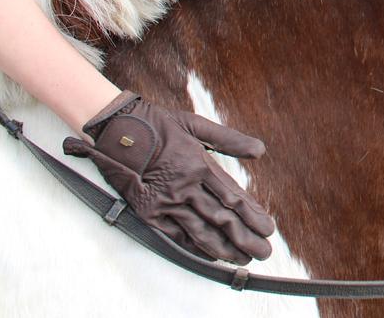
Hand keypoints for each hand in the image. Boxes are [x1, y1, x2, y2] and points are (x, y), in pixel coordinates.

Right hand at [63, 90, 275, 264]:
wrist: (116, 130)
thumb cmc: (158, 125)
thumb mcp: (196, 125)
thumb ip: (229, 139)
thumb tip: (260, 150)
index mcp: (199, 165)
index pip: (232, 197)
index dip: (252, 215)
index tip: (268, 228)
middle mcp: (185, 187)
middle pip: (221, 218)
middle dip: (245, 237)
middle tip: (263, 252)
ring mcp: (165, 202)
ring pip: (200, 231)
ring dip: (224, 248)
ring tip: (242, 259)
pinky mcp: (148, 212)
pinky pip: (175, 235)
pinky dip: (194, 247)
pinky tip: (209, 255)